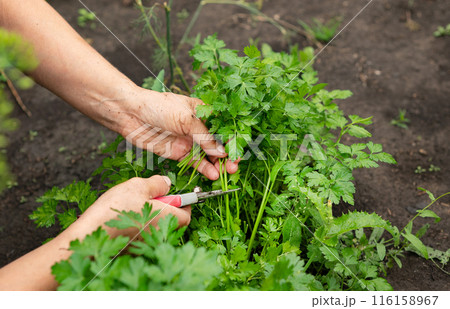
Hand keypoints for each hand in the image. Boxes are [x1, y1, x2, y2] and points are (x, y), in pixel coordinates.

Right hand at [69, 175, 189, 238]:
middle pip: (173, 222)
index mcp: (167, 218)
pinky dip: (140, 227)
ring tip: (134, 208)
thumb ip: (157, 183)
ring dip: (151, 218)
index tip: (176, 195)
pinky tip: (125, 219)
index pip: (187, 213)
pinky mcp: (136, 250)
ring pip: (158, 228)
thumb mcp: (138, 186)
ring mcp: (149, 244)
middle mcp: (161, 235)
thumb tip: (167, 183)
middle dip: (166, 209)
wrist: (90, 234)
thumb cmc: (115, 210)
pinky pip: (145, 236)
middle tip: (151, 199)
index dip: (184, 203)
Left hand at [118, 87, 238, 179]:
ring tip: (225, 173)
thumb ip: (204, 136)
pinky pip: (196, 163)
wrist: (131, 114)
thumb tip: (221, 151)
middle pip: (219, 144)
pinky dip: (205, 169)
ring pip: (209, 155)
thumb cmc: (158, 107)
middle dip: (228, 155)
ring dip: (218, 164)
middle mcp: (199, 127)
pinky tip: (213, 175)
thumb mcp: (185, 118)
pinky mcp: (180, 153)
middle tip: (233, 167)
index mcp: (204, 112)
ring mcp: (190, 141)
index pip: (224, 127)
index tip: (237, 153)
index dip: (233, 140)